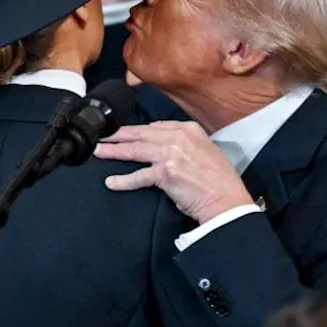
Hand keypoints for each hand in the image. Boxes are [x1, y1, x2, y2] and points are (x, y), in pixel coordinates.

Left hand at [93, 121, 252, 223]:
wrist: (227, 200)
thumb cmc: (219, 181)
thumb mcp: (206, 151)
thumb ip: (185, 144)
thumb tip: (164, 145)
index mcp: (189, 129)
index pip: (155, 126)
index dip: (136, 130)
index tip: (123, 133)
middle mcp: (179, 137)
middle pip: (140, 134)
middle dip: (118, 135)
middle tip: (101, 137)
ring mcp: (170, 154)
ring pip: (135, 150)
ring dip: (113, 151)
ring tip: (98, 152)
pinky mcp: (165, 173)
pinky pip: (138, 176)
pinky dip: (123, 181)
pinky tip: (111, 182)